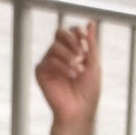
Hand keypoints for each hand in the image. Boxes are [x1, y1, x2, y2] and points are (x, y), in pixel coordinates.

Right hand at [33, 19, 100, 134]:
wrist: (80, 111)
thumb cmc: (89, 91)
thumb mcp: (94, 64)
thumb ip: (91, 44)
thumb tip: (90, 23)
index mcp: (72, 50)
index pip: (71, 31)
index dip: (77, 32)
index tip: (84, 38)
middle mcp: (59, 54)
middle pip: (60, 33)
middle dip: (72, 41)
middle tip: (82, 55)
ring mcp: (49, 62)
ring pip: (54, 46)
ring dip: (68, 56)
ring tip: (78, 70)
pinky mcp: (41, 72)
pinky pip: (48, 60)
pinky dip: (61, 66)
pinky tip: (71, 75)